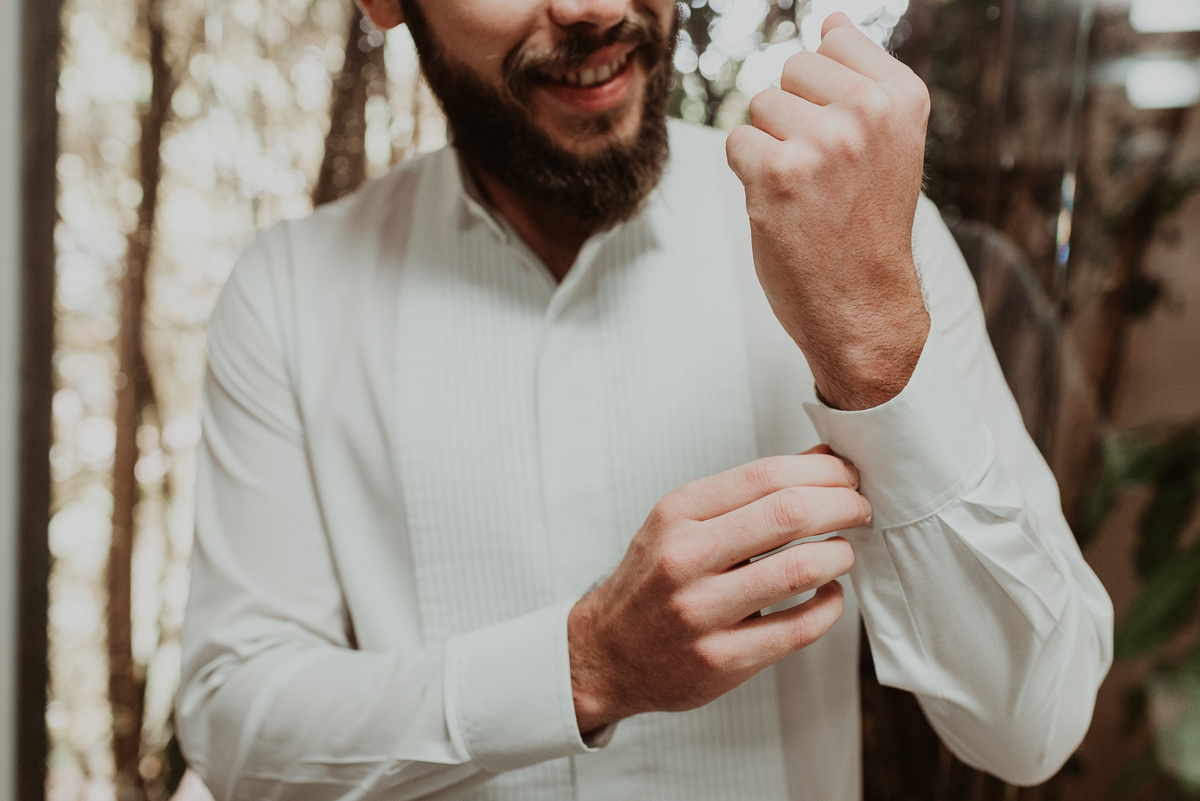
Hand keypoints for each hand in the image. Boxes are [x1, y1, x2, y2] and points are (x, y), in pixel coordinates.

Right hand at [567, 447, 868, 732]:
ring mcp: (701, 613)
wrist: (606, 652)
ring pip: (800, 570)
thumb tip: (822, 460)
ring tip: (843, 552)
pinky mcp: (721, 661)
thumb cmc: (654, 579)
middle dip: (842, 505)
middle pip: (787, 514)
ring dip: (840, 555)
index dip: (821, 472)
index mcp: (677, 515)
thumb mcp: (683, 522)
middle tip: (861, 509)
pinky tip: (828, 594)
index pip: (764, 475)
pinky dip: (830, 605)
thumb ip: (749, 493)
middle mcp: (684, 559)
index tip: (847, 476)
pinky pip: (799, 628)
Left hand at [726, 13, 931, 410]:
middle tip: (822, 170)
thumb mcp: (891, 142)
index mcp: (901, 96)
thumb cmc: (867, 223)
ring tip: (804, 190)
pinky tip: (782, 205)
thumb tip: (829, 19)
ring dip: (769, 146)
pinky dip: (749, 174)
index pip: (832, 39)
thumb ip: (863, 78)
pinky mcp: (778, 175)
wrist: (863, 305)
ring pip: (759, 106)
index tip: (843, 133)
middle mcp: (867, 112)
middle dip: (793, 114)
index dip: (822, 88)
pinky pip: (736, 143)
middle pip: (789, 69)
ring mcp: (822, 142)